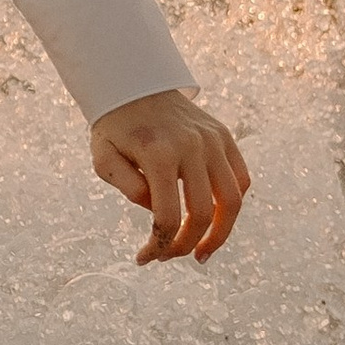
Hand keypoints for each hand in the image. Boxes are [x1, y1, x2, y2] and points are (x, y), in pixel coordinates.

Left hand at [91, 90, 250, 262]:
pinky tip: (215, 218)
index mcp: (158, 154)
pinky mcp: (224, 137)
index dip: (158, 245)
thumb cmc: (115, 128)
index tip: (145, 258)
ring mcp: (212, 141)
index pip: (166, 216)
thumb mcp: (103, 158)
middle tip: (172, 257)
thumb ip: (128, 188)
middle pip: (202, 214)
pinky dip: (232, 204)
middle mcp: (191, 147)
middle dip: (186, 245)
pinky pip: (241, 179)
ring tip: (203, 251)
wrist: (135, 85)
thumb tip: (158, 211)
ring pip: (232, 200)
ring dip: (220, 234)